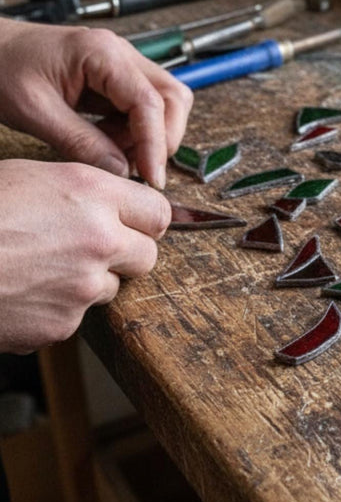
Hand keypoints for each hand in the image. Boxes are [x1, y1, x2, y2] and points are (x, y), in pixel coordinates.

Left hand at [0, 19, 192, 187]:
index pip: (150, 102)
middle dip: (164, 138)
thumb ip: (81, 142)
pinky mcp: (115, 78)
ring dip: (150, 136)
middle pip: (173, 98)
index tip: (152, 176)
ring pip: (164, 104)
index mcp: (102, 53)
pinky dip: (134, 132)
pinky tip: (107, 142)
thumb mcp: (34, 111)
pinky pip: (142, 108)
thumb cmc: (0, 65)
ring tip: (115, 154)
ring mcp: (121, 65)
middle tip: (142, 168)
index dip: (155, 144)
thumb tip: (120, 170)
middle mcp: (120, 55)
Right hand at [0, 160, 171, 353]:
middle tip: (87, 250)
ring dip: (86, 282)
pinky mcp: (64, 324)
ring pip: (109, 288)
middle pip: (147, 256)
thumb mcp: (26, 177)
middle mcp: (100, 239)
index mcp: (93, 194)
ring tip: (37, 268)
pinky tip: (20, 293)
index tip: (134, 224)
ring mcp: (84, 286)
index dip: (145, 220)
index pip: (158, 212)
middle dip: (124, 255)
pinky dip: (54, 309)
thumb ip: (81, 191)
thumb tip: (111, 203)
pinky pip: (73, 316)